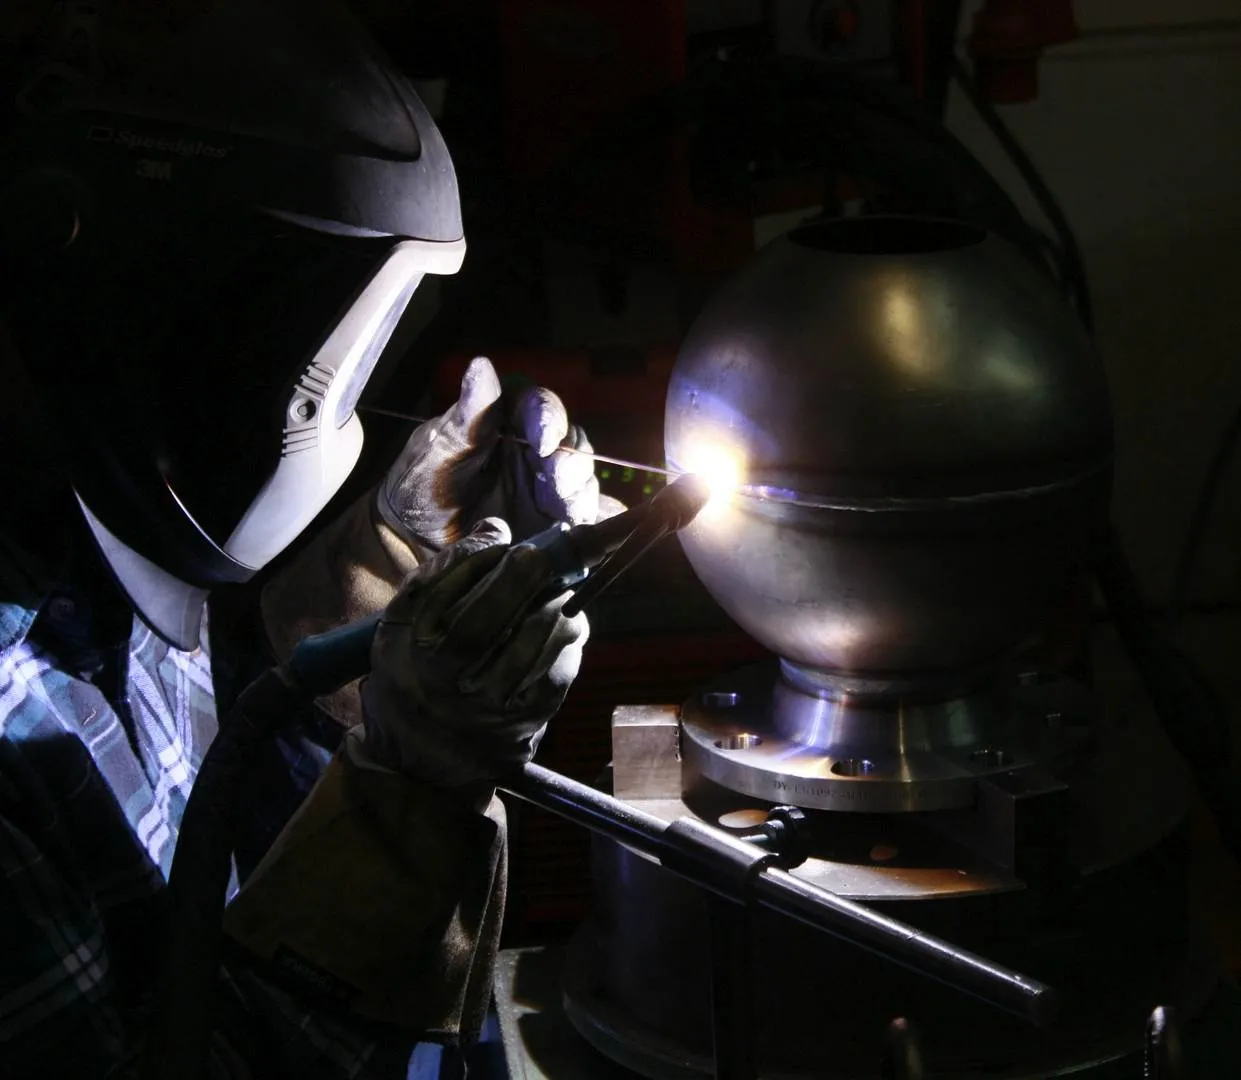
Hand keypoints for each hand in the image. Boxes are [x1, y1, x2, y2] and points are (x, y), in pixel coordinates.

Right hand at [359, 517, 587, 789]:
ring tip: (556, 588)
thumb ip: (442, 575)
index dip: (476, 562)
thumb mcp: (403, 627)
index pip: (442, 594)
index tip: (502, 542)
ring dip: (551, 604)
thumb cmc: (413, 677)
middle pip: (482, 620)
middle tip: (537, 555)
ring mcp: (487, 706)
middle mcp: (443, 682)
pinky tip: (564, 624)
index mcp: (410, 651)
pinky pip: (557, 667)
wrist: (424, 762)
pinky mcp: (525, 720)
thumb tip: (495, 530)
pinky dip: (566, 639)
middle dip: (517, 578)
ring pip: (529, 641)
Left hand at [377, 356, 623, 553]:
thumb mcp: (436, 451)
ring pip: (582, 477)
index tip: (543, 440)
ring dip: (581, 490)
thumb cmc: (418, 489)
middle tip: (557, 481)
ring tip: (566, 511)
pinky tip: (582, 525)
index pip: (539, 406)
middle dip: (570, 460)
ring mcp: (547, 485)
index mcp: (505, 421)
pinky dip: (594, 517)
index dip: (548, 417)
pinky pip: (585, 513)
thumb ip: (467, 415)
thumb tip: (482, 365)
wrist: (414, 544)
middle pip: (570, 441)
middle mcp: (532, 448)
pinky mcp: (555, 520)